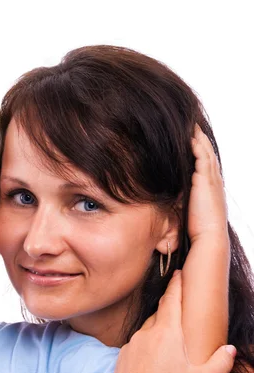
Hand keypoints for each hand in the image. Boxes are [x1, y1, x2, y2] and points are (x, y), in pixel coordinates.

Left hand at [109, 271, 235, 372]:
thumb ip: (219, 364)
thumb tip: (229, 349)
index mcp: (167, 334)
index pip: (171, 300)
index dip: (176, 284)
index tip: (179, 272)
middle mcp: (147, 333)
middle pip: (160, 313)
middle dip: (170, 308)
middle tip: (180, 307)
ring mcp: (133, 343)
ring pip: (148, 329)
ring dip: (159, 330)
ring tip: (171, 342)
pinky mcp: (123, 354)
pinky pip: (138, 343)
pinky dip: (148, 345)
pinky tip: (156, 359)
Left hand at [187, 125, 227, 242]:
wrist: (209, 237)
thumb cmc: (197, 228)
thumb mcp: (190, 208)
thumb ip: (183, 198)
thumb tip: (169, 197)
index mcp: (210, 186)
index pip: (206, 162)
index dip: (200, 149)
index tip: (192, 138)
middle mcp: (213, 181)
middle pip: (208, 153)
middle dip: (200, 138)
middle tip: (193, 125)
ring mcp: (211, 180)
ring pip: (206, 153)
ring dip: (199, 138)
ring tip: (191, 126)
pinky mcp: (205, 182)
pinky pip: (202, 159)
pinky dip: (197, 148)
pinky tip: (190, 139)